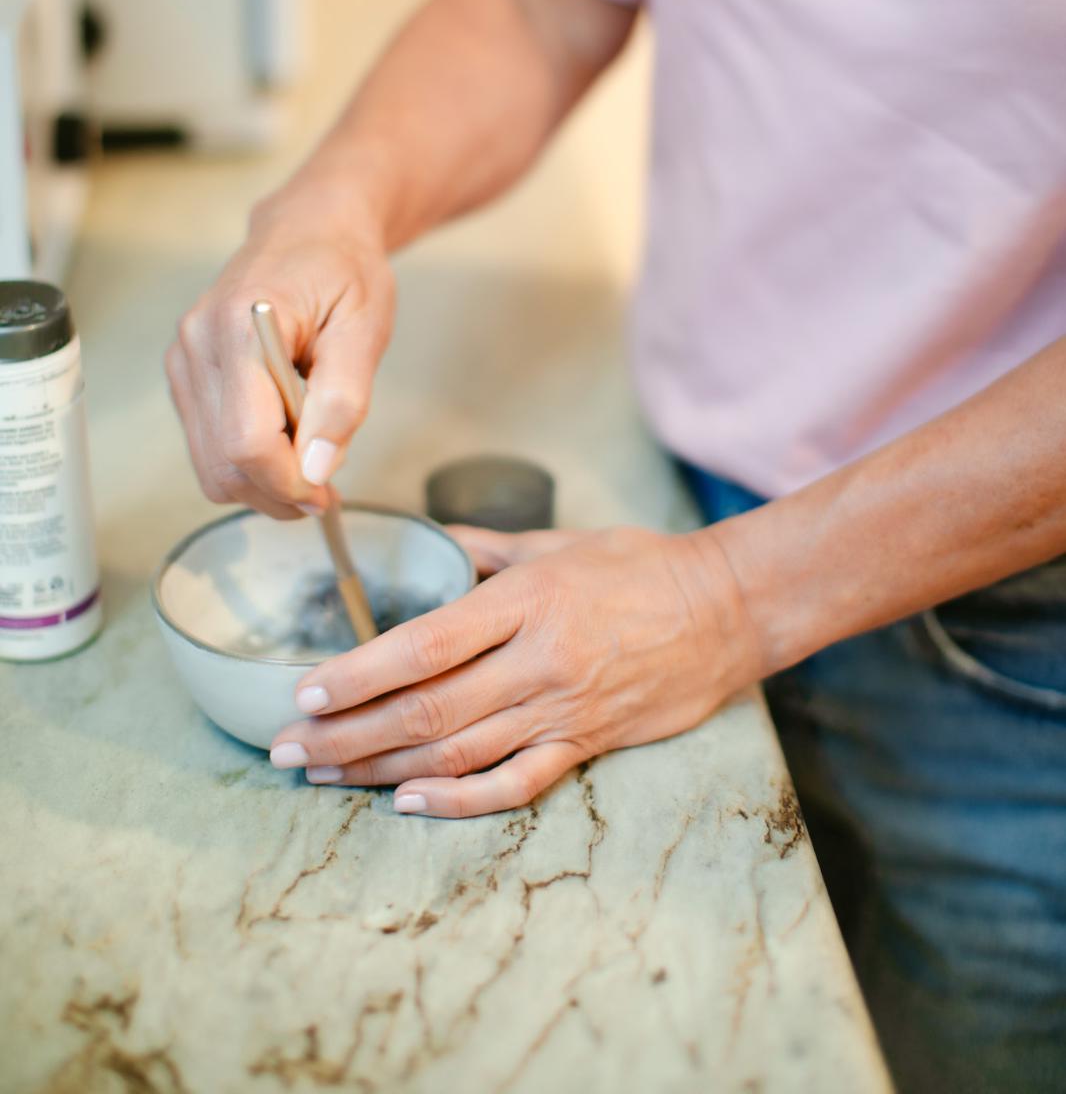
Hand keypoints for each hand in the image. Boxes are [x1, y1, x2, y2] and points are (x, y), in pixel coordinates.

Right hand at [165, 190, 394, 519]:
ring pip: (210, 464)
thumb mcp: (365, 328)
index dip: (286, 481)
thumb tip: (316, 468)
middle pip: (222, 462)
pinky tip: (284, 434)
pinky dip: (247, 460)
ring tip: (309, 455)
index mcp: (240, 324)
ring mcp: (183, 359)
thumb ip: (342, 401)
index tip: (325, 491)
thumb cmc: (343, 269)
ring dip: (262, 481)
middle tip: (325, 487)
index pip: (245, 439)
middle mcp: (196, 342)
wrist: (311, 230)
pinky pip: (207, 444)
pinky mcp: (185, 374)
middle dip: (276, 491)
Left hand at [268, 523, 761, 816]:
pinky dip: (459, 803)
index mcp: (525, 601)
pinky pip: (514, 785)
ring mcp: (561, 709)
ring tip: (324, 777)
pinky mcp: (586, 744)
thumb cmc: (640, 565)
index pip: (425, 646)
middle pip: (425, 711)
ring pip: (456, 755)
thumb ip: (488, 546)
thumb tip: (435, 540)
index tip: (306, 691)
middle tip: (287, 748)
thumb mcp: (559, 540)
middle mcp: (536, 660)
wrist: (726, 610)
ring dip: (380, 771)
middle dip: (346, 735)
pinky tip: (407, 806)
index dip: (359, 674)